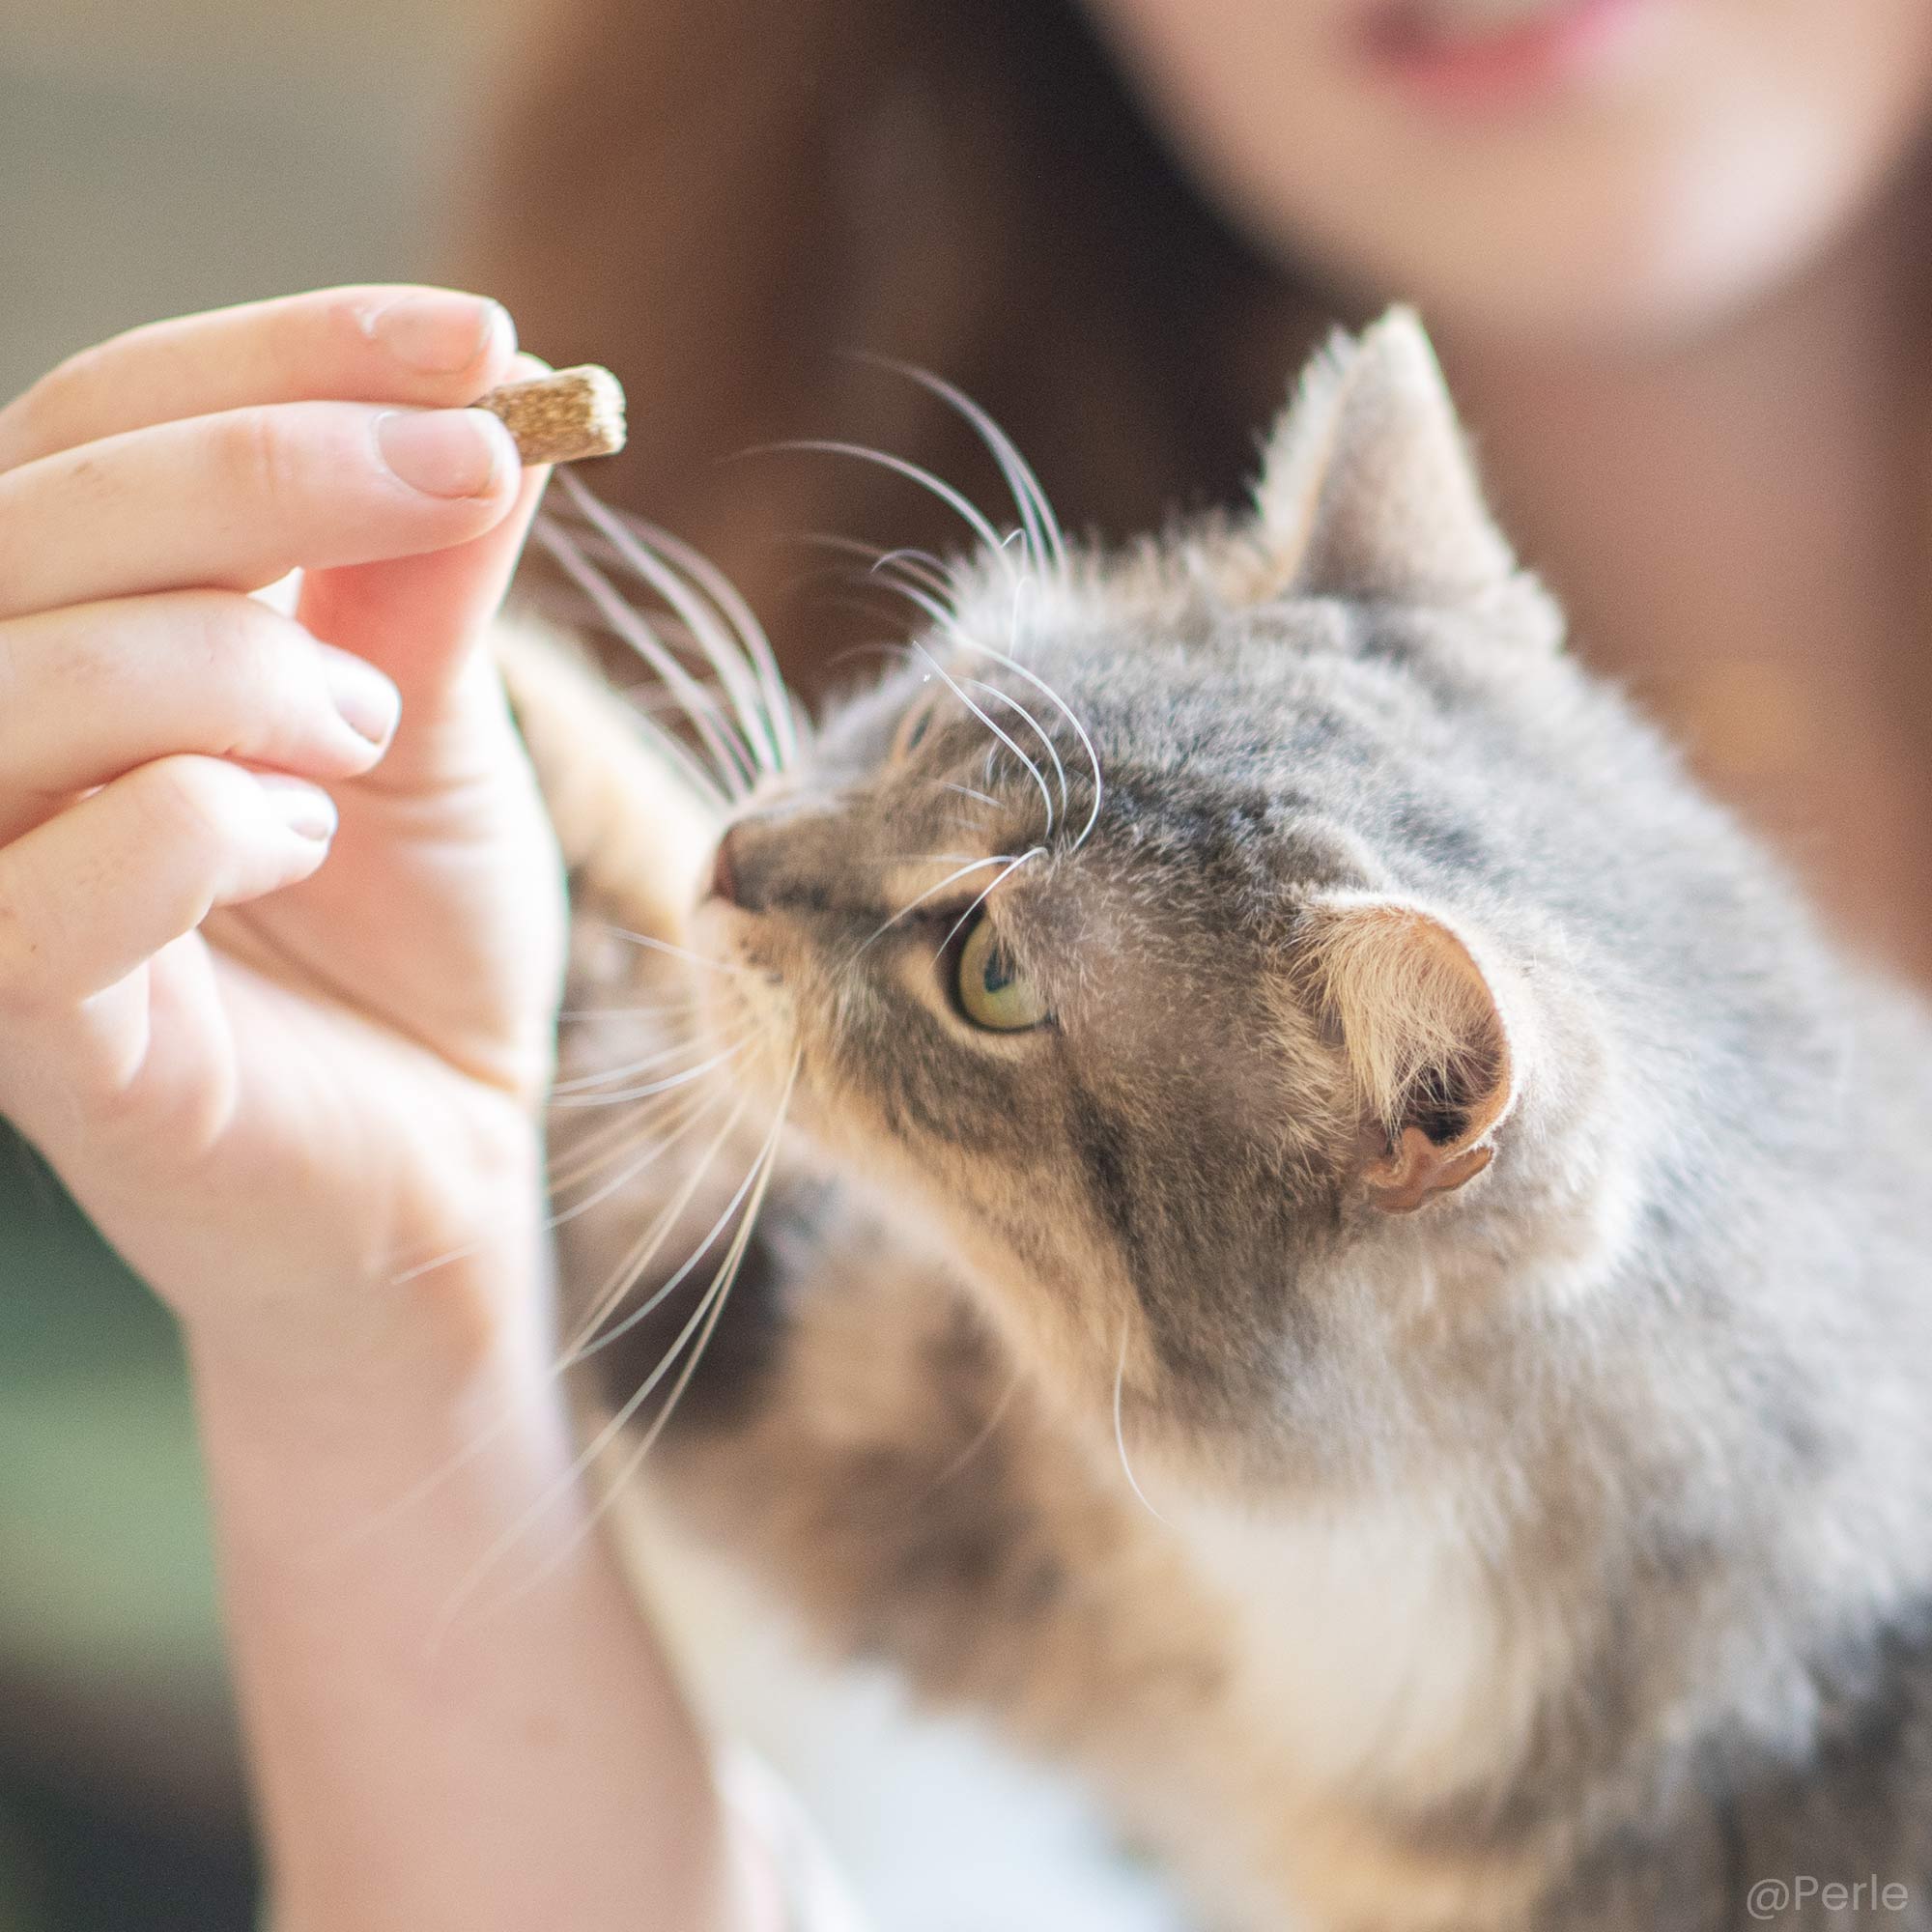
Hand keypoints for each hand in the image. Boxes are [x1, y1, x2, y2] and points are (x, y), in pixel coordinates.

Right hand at [0, 286, 565, 1371]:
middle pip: (38, 513)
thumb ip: (429, 576)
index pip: (102, 418)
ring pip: (12, 677)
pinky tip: (295, 840)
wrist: (443, 1161)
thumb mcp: (443, 731)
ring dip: (231, 662)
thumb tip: (486, 395)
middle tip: (470, 475)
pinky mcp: (28, 1031)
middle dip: (276, 465)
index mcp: (78, 626)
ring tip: (371, 727)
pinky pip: (33, 896)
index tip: (482, 338)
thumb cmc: (420, 941)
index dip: (282, 352)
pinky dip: (188, 827)